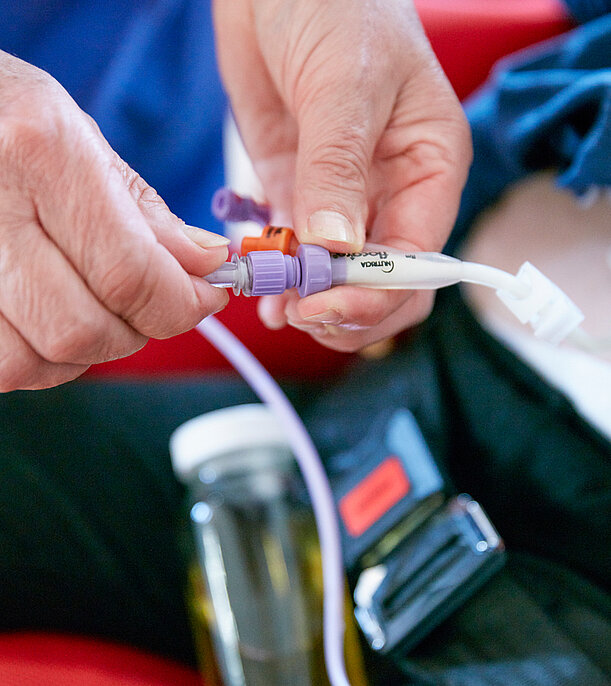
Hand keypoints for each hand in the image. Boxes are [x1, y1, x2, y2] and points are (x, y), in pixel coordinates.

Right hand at [0, 52, 228, 390]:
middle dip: (135, 330)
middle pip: (81, 329)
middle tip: (147, 303)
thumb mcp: (82, 141)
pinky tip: (46, 318)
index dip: (181, 303)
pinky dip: (38, 358)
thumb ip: (149, 215)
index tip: (206, 297)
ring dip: (83, 351)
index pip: (129, 273)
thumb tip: (210, 265)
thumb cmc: (8, 118)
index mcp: (40, 152)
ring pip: (33, 361)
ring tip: (90, 306)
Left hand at [214, 0, 470, 350]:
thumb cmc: (334, 6)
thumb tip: (336, 248)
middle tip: (302, 311)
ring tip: (278, 307)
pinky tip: (265, 290)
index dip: (377, 293)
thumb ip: (339, 169)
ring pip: (339, 277)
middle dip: (348, 307)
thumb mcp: (344, 85)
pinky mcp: (297, 194)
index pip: (418, 258)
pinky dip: (283, 279)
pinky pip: (297, 253)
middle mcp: (390, 192)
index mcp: (428, 168)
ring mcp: (341, 198)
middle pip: (384, 281)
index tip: (328, 302)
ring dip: (311, 302)